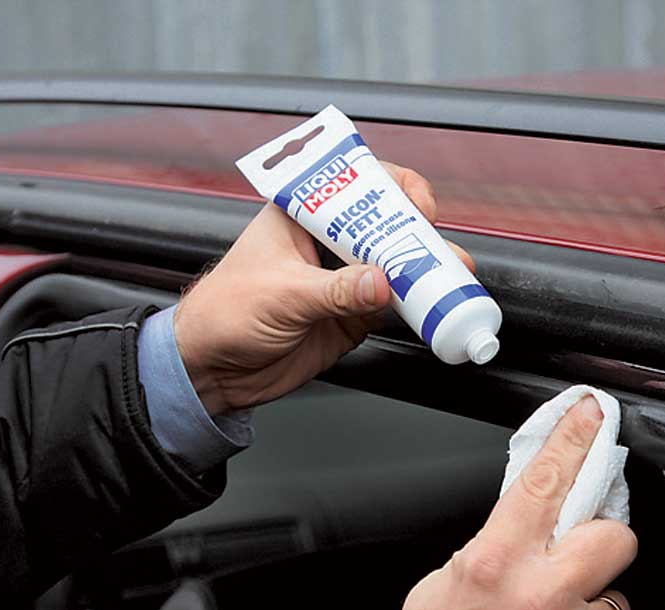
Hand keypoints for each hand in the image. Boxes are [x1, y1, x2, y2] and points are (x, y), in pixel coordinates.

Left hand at [174, 162, 472, 414]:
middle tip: (438, 243)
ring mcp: (342, 280)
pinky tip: (434, 304)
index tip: (415, 204)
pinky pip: (394, 305)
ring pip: (396, 264)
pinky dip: (417, 305)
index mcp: (302, 215)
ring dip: (425, 268)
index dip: (391, 186)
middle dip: (419, 229)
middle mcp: (327, 242)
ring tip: (453, 273)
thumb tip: (380, 283)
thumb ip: (334, 290)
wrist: (212, 371)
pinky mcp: (353, 316)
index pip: (355, 182)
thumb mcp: (280, 294)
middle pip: (385, 222)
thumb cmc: (223, 314)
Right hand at [389, 396, 637, 609]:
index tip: (591, 413)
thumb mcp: (443, 582)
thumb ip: (490, 546)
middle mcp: (539, 598)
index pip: (545, 481)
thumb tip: (525, 520)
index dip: (573, 439)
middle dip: (603, 541)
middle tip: (579, 554)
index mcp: (494, 562)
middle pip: (616, 538)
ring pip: (619, 603)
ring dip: (593, 607)